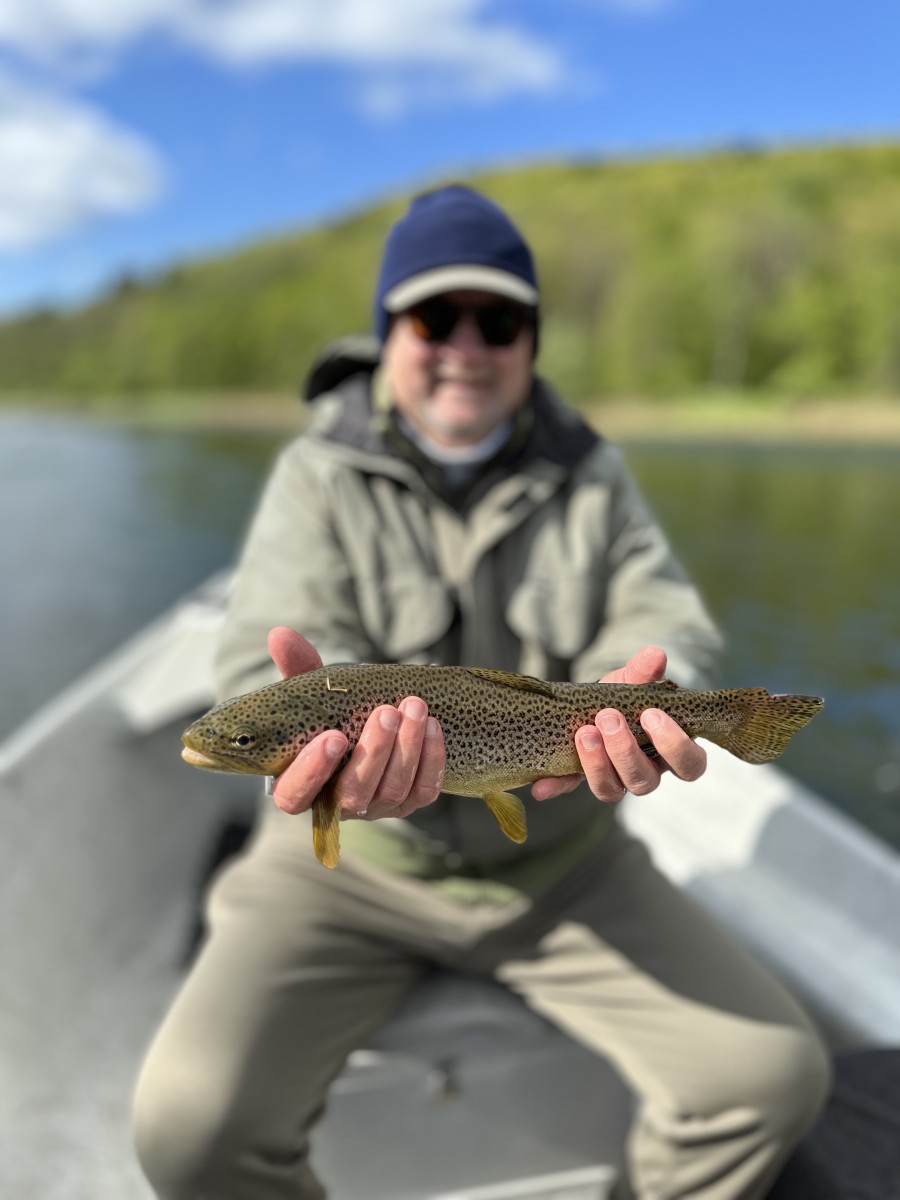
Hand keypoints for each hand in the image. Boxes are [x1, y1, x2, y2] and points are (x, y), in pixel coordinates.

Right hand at [265, 627, 445, 819]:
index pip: (296, 795)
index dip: (312, 772)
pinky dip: (430, 759)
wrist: (368, 726)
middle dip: (374, 752)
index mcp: (299, 785)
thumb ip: (295, 668)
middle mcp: (337, 805)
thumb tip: (279, 635)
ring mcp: (375, 807)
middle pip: (354, 793)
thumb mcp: (311, 692)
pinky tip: (431, 726)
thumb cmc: (329, 714)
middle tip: (386, 712)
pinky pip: (423, 791)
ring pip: (392, 791)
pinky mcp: (408, 802)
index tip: (333, 736)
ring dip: (407, 749)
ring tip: (414, 707)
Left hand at [531, 645, 706, 804]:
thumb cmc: (624, 697)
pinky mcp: (580, 780)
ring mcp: (613, 781)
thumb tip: (655, 655)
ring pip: (612, 790)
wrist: (591, 703)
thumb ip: (645, 672)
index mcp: (669, 752)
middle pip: (645, 781)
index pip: (689, 765)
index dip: (674, 746)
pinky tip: (541, 784)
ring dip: (597, 764)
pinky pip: (569, 790)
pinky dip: (556, 787)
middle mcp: (645, 772)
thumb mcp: (632, 682)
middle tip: (608, 718)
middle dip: (626, 751)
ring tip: (584, 732)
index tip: (650, 713)